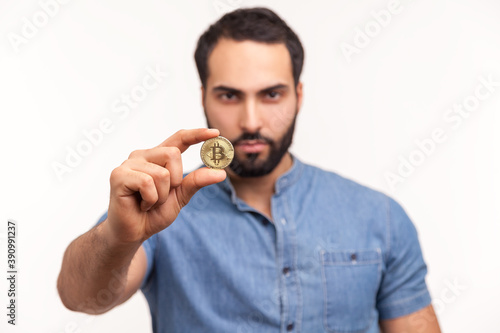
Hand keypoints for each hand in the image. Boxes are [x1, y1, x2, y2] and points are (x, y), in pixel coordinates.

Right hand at [104, 128, 225, 244]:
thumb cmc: (154, 213)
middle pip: (173, 153)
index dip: (197, 134)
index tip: (216, 133)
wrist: (133, 233)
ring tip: (149, 202)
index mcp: (158, 157)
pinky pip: (147, 183)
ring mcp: (129, 164)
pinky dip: (150, 200)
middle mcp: (143, 155)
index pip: (179, 138)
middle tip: (163, 196)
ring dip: (162, 195)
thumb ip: (196, 182)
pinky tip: (141, 205)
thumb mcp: (181, 196)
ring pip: (162, 173)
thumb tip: (221, 173)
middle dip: (175, 180)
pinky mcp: (119, 175)